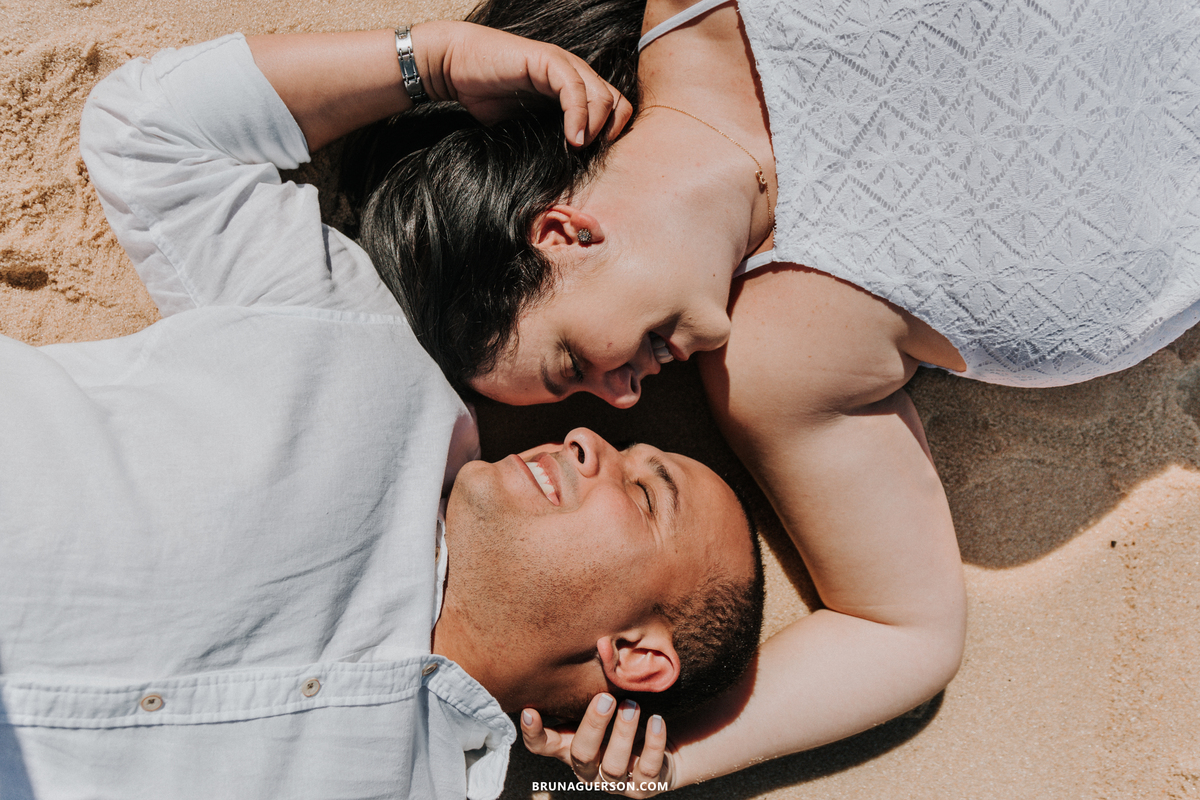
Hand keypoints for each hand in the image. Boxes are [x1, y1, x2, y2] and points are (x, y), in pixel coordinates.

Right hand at [412, 21, 632, 146]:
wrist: (454, 68)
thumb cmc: (485, 99)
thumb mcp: (525, 128)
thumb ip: (549, 140)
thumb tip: (568, 175)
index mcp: (573, 90)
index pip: (613, 109)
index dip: (612, 134)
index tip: (596, 159)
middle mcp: (574, 75)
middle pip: (616, 102)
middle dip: (610, 132)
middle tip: (591, 155)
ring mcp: (563, 66)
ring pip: (601, 94)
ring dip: (596, 126)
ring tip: (578, 147)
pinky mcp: (546, 60)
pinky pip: (574, 87)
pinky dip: (578, 114)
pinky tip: (572, 137)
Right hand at [521, 694, 675, 796]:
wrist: (664, 750)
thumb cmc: (623, 721)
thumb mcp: (605, 707)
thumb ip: (593, 688)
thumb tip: (601, 644)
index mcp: (572, 748)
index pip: (544, 746)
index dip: (534, 733)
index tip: (529, 711)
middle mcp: (589, 769)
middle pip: (581, 755)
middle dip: (592, 726)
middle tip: (605, 698)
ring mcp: (615, 782)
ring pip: (613, 765)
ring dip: (623, 733)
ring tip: (632, 706)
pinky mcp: (643, 787)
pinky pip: (648, 770)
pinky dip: (653, 744)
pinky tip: (656, 721)